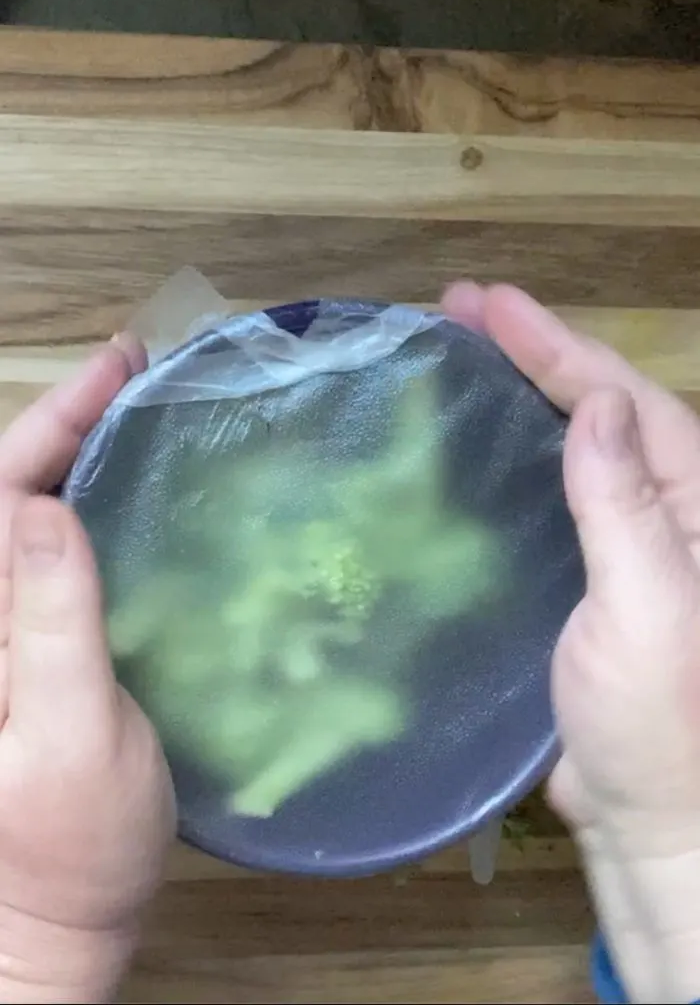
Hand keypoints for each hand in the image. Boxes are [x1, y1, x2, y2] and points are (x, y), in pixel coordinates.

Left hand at [0, 336, 175, 1002]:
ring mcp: (14, 632)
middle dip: (70, 422)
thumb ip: (50, 624)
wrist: (55, 919)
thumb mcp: (70, 736)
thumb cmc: (67, 847)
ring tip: (145, 413)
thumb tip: (43, 508)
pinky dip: (99, 514)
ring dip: (83, 458)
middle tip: (141, 372)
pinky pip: (65, 563)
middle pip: (13, 491)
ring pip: (37, 519)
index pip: (1, 490)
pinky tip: (143, 498)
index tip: (119, 366)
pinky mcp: (44, 653)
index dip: (55, 420)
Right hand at [442, 283, 699, 1002]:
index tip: (490, 303)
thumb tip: (598, 406)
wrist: (648, 818)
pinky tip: (463, 453)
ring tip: (453, 359)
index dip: (555, 346)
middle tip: (457, 311)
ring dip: (514, 400)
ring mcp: (616, 547)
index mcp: (693, 506)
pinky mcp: (576, 581)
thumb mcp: (650, 610)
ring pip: (565, 451)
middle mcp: (661, 512)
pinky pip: (542, 503)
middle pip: (595, 410)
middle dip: (530, 356)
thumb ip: (627, 510)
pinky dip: (504, 467)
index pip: (623, 401)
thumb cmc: (660, 724)